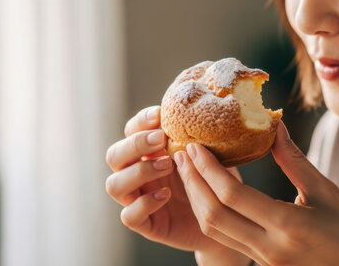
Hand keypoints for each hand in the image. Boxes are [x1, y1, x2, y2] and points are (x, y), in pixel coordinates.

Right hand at [105, 106, 249, 265]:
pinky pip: (129, 216)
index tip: (160, 115)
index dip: (140, 122)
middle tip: (162, 139)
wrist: (224, 219)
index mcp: (150, 153)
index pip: (131, 132)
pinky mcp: (145, 224)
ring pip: (115, 184)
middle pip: (114, 155)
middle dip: (135, 144)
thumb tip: (203, 114)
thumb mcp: (212, 156)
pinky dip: (144, 203)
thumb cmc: (215, 182)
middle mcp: (137, 174)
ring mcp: (138, 199)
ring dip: (139, 172)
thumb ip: (202, 139)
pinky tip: (165, 195)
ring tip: (168, 166)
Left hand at [174, 122, 338, 265]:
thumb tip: (274, 126)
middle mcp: (269, 248)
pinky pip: (226, 238)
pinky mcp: (261, 264)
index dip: (208, 170)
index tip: (196, 146)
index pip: (234, 196)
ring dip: (197, 199)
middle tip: (182, 154)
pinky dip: (210, 214)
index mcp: (288, 226)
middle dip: (193, 182)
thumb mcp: (326, 191)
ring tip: (189, 171)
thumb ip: (294, 161)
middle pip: (214, 215)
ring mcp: (263, 260)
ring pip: (215, 230)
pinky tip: (208, 194)